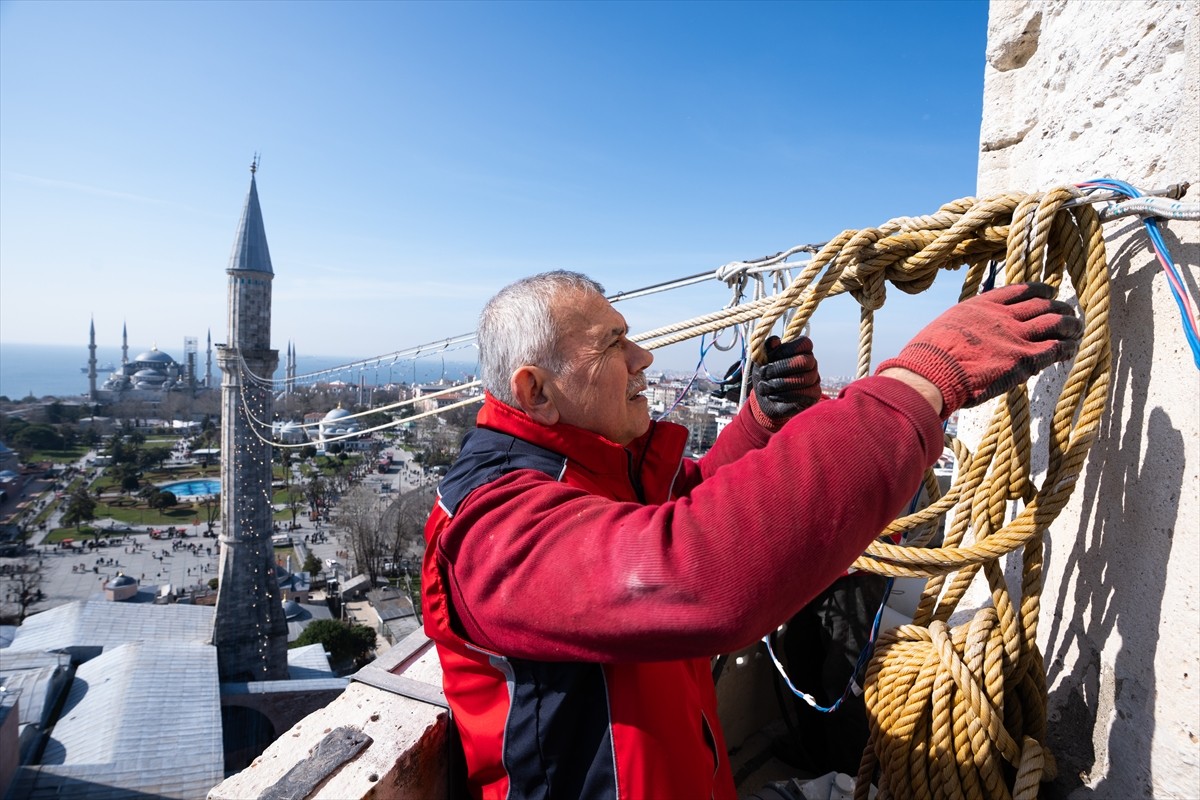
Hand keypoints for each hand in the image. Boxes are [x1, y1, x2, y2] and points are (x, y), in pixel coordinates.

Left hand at [750, 335, 821, 429]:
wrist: (765, 399)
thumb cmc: (765, 376)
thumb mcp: (761, 361)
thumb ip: (767, 348)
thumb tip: (775, 341)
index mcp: (801, 349)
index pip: (804, 343)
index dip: (786, 350)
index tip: (768, 358)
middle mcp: (811, 362)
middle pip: (804, 361)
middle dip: (780, 368)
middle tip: (764, 374)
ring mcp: (815, 378)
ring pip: (803, 379)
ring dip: (779, 383)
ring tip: (765, 386)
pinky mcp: (814, 394)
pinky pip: (804, 393)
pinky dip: (784, 395)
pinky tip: (772, 395)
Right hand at [876, 282, 1082, 418]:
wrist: (931, 372)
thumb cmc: (929, 356)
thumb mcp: (946, 327)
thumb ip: (966, 327)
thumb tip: (970, 337)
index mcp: (983, 305)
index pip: (1020, 290)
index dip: (1039, 291)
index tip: (1048, 293)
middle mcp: (1003, 316)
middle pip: (1042, 304)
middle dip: (1059, 308)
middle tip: (1068, 313)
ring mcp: (1015, 336)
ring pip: (1055, 322)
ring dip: (1070, 325)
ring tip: (1077, 329)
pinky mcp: (1023, 360)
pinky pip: (1055, 348)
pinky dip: (1066, 348)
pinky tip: (1071, 350)